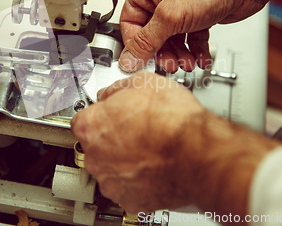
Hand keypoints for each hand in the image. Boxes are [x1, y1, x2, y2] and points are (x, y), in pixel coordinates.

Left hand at [71, 72, 280, 215]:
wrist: (199, 153)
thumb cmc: (174, 121)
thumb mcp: (144, 83)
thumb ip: (118, 88)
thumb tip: (112, 92)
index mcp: (92, 126)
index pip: (82, 119)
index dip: (99, 115)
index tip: (108, 116)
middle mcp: (95, 156)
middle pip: (95, 146)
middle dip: (111, 139)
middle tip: (135, 131)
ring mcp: (111, 181)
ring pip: (110, 169)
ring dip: (124, 161)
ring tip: (149, 149)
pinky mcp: (130, 199)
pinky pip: (127, 188)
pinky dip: (138, 181)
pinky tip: (153, 167)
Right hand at [119, 0, 265, 72]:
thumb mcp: (170, 16)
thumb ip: (147, 41)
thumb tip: (129, 58)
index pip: (130, 22)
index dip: (135, 44)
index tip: (140, 61)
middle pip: (152, 35)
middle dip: (162, 52)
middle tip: (169, 64)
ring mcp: (180, 7)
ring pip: (172, 40)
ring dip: (180, 55)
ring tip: (187, 63)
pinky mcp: (198, 17)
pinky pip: (190, 39)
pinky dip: (195, 51)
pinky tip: (200, 58)